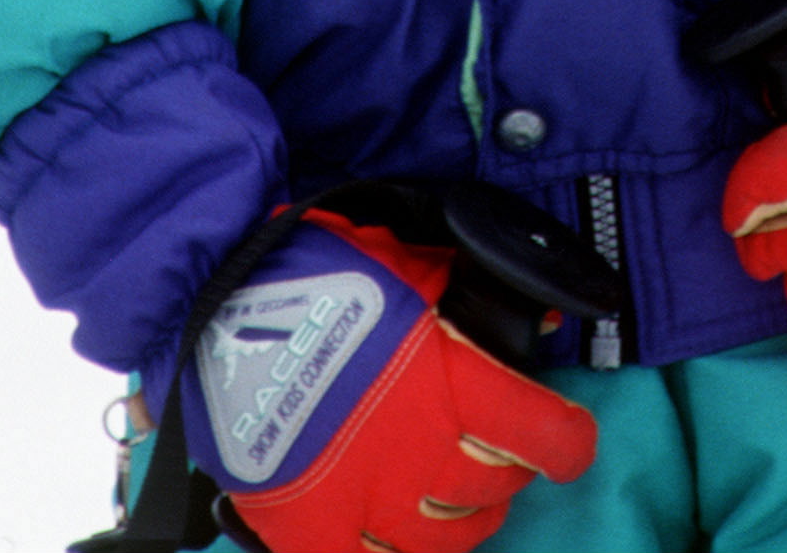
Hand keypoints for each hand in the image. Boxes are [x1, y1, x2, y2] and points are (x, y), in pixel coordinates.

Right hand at [179, 208, 595, 551]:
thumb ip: (475, 292)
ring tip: (453, 492)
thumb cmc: (321, 275)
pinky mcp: (314, 534)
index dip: (567, 441)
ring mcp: (367, 503)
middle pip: (495, 489)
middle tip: (494, 450)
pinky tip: (397, 530)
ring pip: (448, 539)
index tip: (568, 439)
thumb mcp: (412, 261)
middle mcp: (420, 453)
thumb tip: (544, 315)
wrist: (218, 311)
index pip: (543, 434)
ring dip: (464, 517)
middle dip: (506, 470)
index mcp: (451, 382)